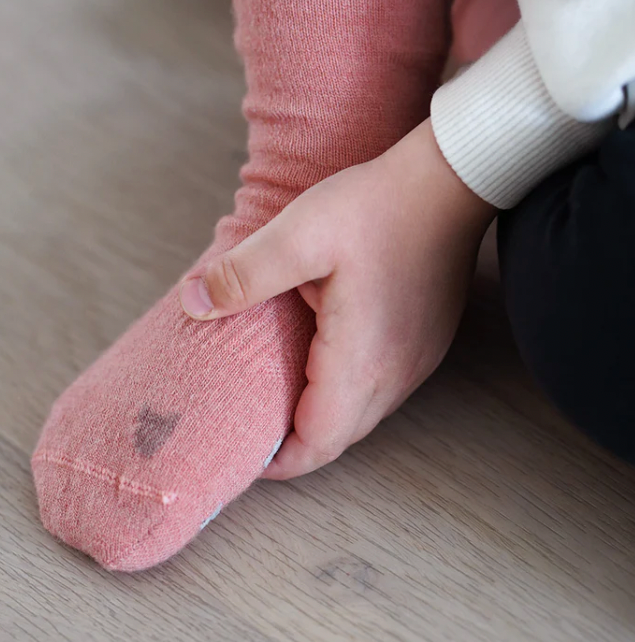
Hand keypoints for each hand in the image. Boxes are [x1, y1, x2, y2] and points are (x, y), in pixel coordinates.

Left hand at [180, 120, 496, 478]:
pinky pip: (381, 387)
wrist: (449, 181)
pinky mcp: (427, 340)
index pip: (318, 443)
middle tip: (251, 423)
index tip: (242, 454)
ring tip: (281, 395)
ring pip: (363, 414)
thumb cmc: (376, 206)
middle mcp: (397, 373)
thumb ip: (243, 275)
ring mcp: (419, 359)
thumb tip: (192, 304)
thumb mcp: (298, 234)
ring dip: (322, 416)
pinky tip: (323, 360)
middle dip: (294, 442)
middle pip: (340, 437)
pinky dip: (346, 391)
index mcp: (362, 359)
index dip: (278, 461)